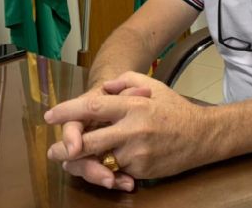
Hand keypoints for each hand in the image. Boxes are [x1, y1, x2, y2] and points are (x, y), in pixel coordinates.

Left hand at [45, 72, 211, 180]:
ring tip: (72, 161)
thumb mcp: (153, 86)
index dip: (69, 111)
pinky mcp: (142, 169)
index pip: (94, 106)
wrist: (202, 136)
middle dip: (67, 148)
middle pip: (89, 141)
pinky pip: (118, 170)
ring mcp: (138, 152)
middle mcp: (133, 129)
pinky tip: (103, 167)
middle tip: (53, 150)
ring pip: (101, 159)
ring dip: (85, 162)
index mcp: (134, 106)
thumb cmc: (174, 109)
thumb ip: (127, 81)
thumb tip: (105, 87)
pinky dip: (109, 168)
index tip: (50, 115)